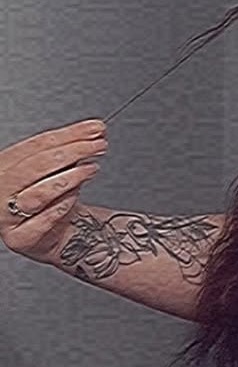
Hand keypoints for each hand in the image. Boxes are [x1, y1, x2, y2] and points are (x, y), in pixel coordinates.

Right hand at [0, 119, 107, 264]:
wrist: (53, 232)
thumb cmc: (52, 196)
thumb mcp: (58, 168)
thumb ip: (71, 148)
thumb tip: (96, 130)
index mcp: (5, 165)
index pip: (35, 146)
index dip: (68, 135)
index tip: (95, 129)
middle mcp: (1, 188)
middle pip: (35, 166)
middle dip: (72, 152)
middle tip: (98, 146)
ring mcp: (6, 215)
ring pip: (37, 194)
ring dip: (70, 179)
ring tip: (91, 169)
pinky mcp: (19, 237)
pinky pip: (43, 220)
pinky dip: (62, 205)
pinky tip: (76, 196)